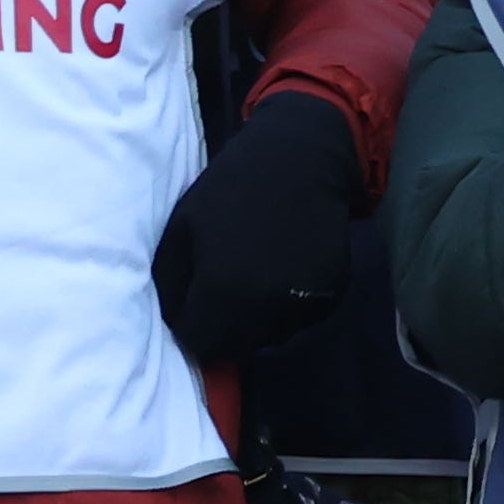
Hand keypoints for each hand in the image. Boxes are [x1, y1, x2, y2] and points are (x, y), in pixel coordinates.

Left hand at [153, 90, 360, 364]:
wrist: (299, 157)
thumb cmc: (231, 188)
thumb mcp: (183, 228)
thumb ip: (170, 282)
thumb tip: (169, 323)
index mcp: (223, 289)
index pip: (201, 345)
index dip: (194, 329)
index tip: (196, 307)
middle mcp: (266, 305)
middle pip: (239, 347)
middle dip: (226, 329)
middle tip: (224, 292)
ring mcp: (306, 300)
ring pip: (273, 334)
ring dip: (259, 319)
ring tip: (257, 277)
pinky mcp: (334, 290)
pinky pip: (304, 316)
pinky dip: (291, 304)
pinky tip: (285, 270)